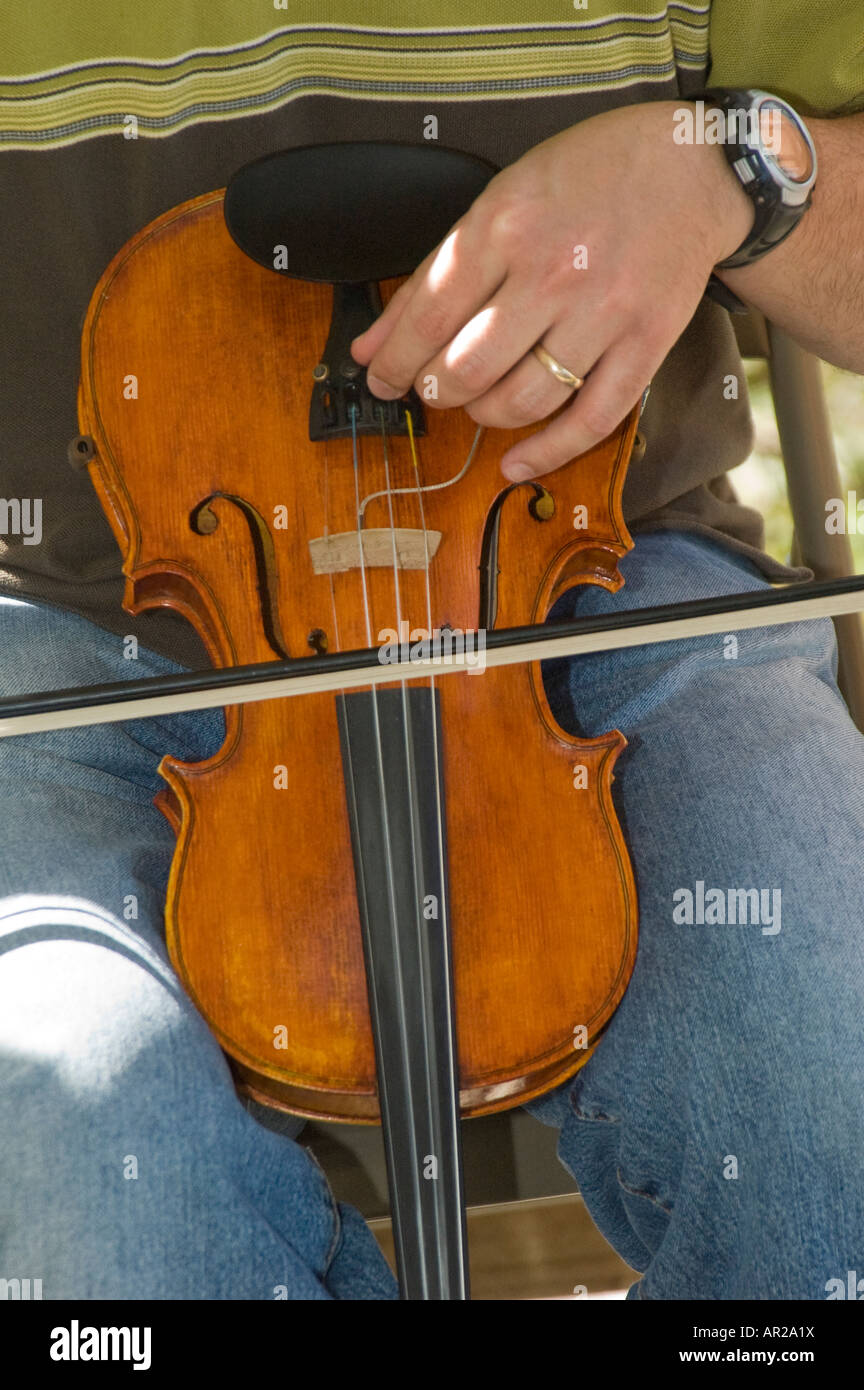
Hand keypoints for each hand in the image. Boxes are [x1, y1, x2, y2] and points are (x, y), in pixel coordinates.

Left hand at [350, 102, 752, 480]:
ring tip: (477, 402)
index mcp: (505, 227)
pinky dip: (546, 453)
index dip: (393, 361)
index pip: (427, 317)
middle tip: (432, 387)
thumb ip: (433, 275)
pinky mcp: (644, 344)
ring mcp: (603, 313)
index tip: (381, 379)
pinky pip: (590, 420)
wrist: (690, 168)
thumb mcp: (498, 200)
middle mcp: (552, 272)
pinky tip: (515, 463)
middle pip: (467, 367)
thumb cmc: (588, 177)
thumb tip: (370, 345)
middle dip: (435, 390)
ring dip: (483, 415)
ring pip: (521, 400)